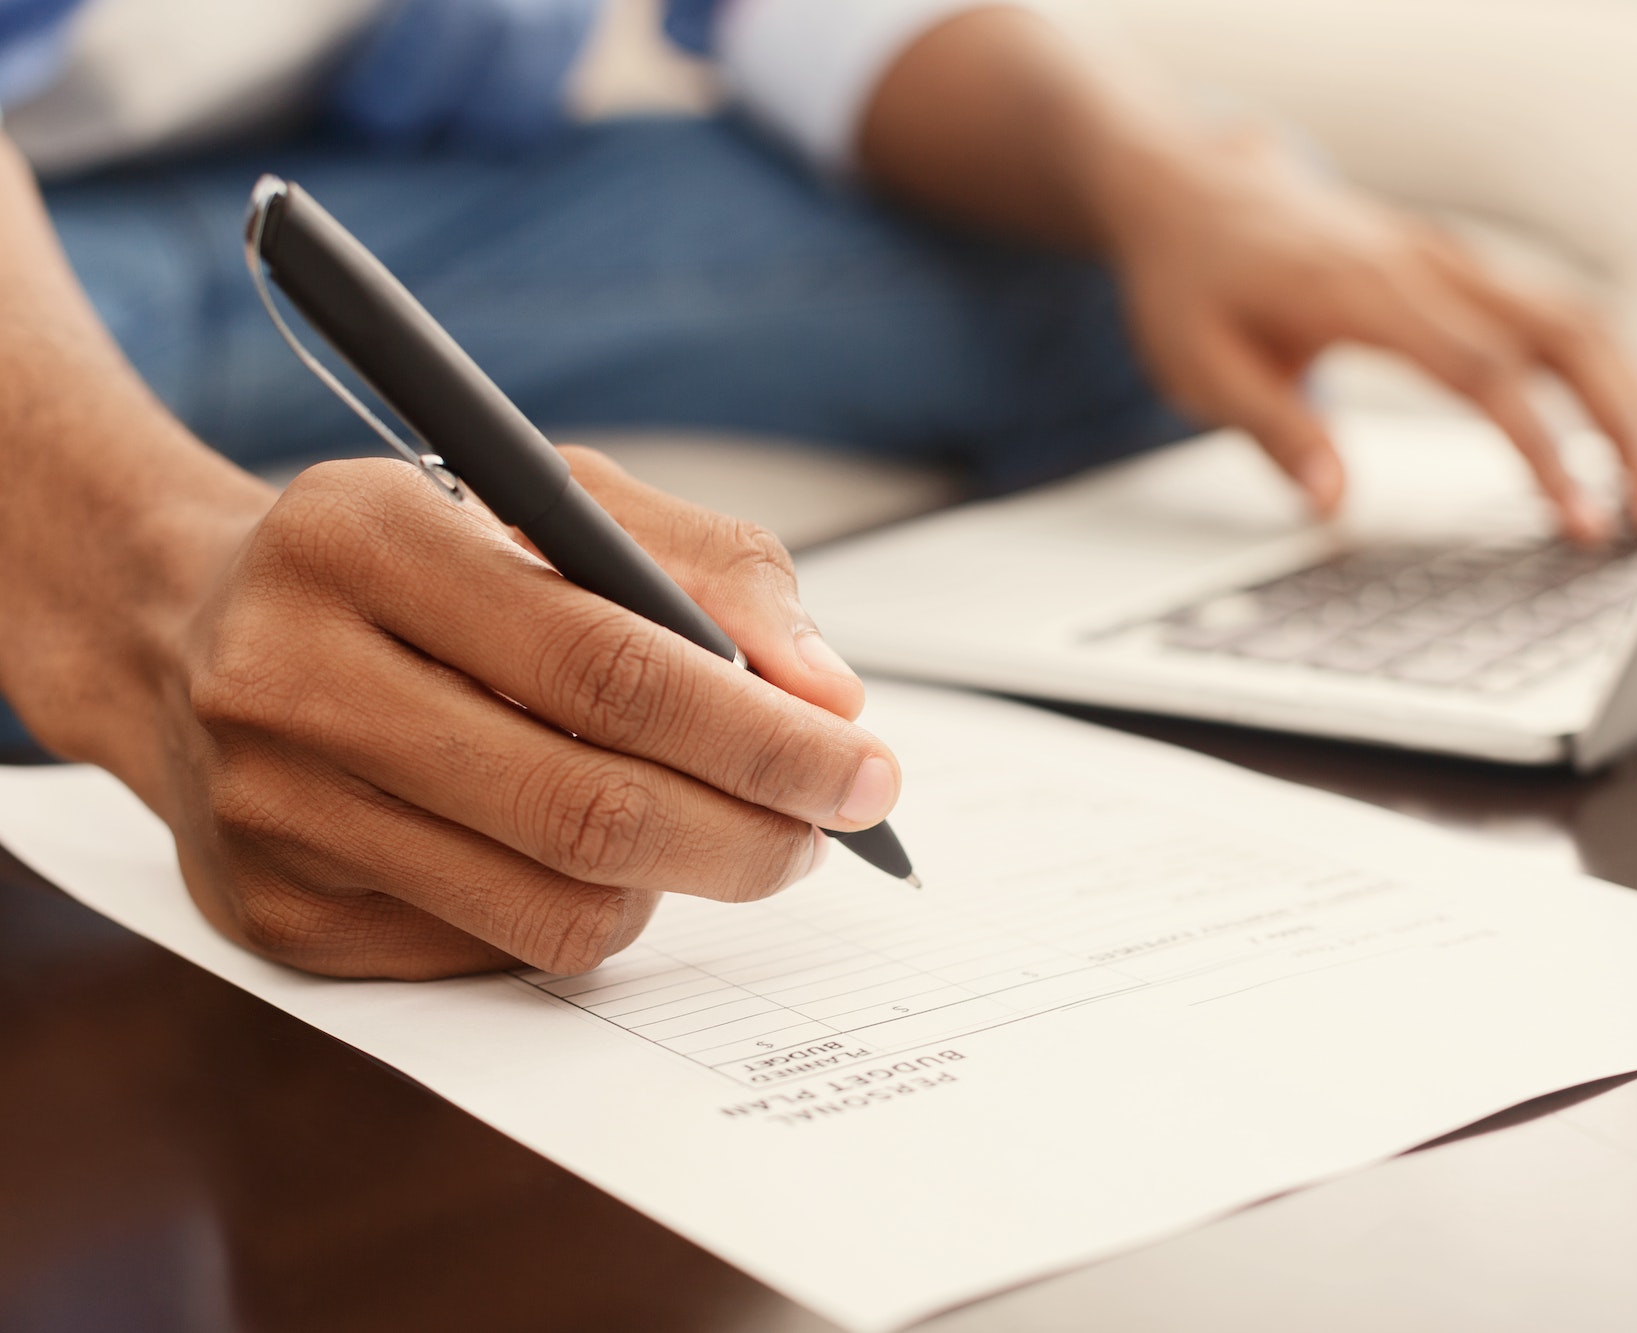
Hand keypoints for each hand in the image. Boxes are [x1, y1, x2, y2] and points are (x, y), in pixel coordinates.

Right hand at [141, 448, 896, 979]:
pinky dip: (584, 908)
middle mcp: (291, 678)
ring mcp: (274, 813)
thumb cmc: (418, 561)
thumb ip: (709, 569)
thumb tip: (828, 696)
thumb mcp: (551, 503)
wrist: (187, 632)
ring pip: (558, 906)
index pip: (610, 666)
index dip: (762, 734)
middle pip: (591, 808)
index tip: (863, 766)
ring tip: (712, 829)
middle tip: (826, 825)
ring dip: (680, 879)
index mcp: (364, 538)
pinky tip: (579, 850)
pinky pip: (499, 951)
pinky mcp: (279, 915)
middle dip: (753, 832)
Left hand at [1099, 128, 1636, 541]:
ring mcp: (1456, 259)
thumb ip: (1272, 432)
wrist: (1190, 191)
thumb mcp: (1201, 366)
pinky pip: (1559, 314)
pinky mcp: (1466, 270)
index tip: (1581, 519)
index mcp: (1366, 290)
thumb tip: (1333, 506)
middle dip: (1631, 425)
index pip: (1483, 374)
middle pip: (1568, 334)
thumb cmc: (1193, 284)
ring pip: (1581, 320)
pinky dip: (1612, 374)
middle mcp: (1429, 264)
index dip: (1543, 450)